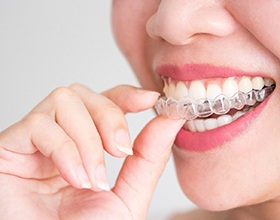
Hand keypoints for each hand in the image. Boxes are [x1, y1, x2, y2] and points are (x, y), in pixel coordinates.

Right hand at [0, 84, 183, 218]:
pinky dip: (65, 149)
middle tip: (120, 152)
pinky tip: (74, 177)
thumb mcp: (127, 196)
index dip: (125, 94)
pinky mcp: (10, 147)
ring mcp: (34, 141)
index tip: (150, 100)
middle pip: (83, 94)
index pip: (102, 101)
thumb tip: (171, 120)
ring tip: (93, 176)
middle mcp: (59, 138)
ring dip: (87, 138)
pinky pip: (38, 124)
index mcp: (84, 146)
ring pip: (64, 101)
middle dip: (109, 116)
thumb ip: (148, 158)